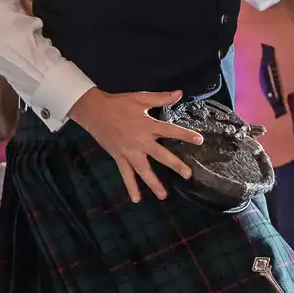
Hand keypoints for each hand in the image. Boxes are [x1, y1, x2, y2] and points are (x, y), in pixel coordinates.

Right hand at [68, 88, 202, 203]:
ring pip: (143, 170)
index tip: (200, 140)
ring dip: (154, 183)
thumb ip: (161, 98)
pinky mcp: (119, 157)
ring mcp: (129, 151)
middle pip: (161, 155)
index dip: (185, 135)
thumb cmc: (118, 103)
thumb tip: (180, 93)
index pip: (170, 130)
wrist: (94, 111)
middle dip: (175, 165)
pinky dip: (131, 187)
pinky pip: (126, 174)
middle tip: (188, 175)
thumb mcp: (140, 98)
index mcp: (147, 125)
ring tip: (163, 196)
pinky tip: (136, 199)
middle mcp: (140, 141)